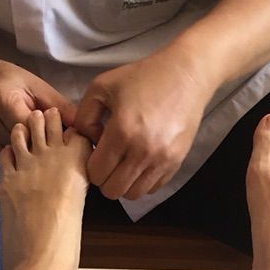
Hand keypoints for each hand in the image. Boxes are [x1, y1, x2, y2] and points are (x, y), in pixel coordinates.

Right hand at [0, 59, 76, 157]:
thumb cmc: (14, 80)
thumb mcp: (39, 87)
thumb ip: (60, 107)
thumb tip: (83, 128)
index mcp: (5, 101)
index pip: (33, 129)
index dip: (52, 137)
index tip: (66, 140)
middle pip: (24, 145)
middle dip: (45, 149)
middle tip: (60, 151)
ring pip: (17, 156)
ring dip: (34, 156)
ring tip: (48, 151)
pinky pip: (10, 159)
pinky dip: (23, 158)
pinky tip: (33, 153)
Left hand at [73, 50, 210, 200]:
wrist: (186, 75)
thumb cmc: (143, 78)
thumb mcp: (102, 86)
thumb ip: (84, 116)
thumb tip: (87, 142)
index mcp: (121, 132)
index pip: (96, 173)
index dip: (91, 166)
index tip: (97, 152)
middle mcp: (142, 151)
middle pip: (113, 190)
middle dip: (105, 178)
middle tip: (109, 160)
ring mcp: (162, 160)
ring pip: (133, 194)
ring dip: (125, 183)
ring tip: (125, 162)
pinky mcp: (176, 162)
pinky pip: (153, 188)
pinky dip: (143, 181)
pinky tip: (141, 162)